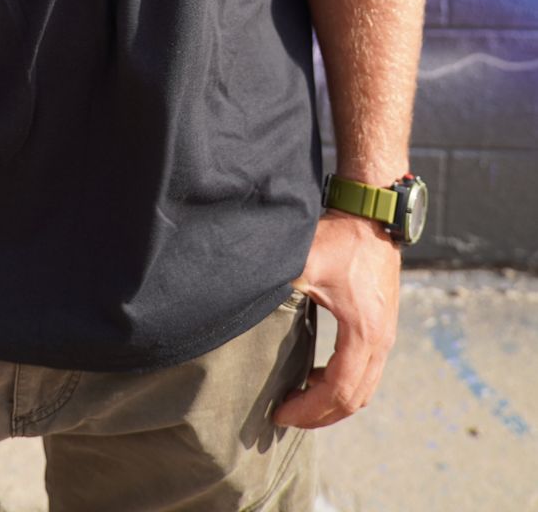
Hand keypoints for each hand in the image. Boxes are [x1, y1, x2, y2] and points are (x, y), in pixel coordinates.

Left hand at [273, 210, 400, 429]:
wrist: (373, 215)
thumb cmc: (340, 238)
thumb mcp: (305, 262)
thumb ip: (279, 286)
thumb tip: (245, 302)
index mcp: (362, 332)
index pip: (337, 391)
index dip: (308, 410)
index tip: (280, 414)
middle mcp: (381, 341)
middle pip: (354, 400)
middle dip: (320, 415)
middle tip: (286, 416)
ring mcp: (387, 335)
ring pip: (365, 390)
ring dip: (334, 403)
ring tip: (301, 402)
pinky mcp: (385, 327)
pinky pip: (368, 372)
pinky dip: (345, 384)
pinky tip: (320, 376)